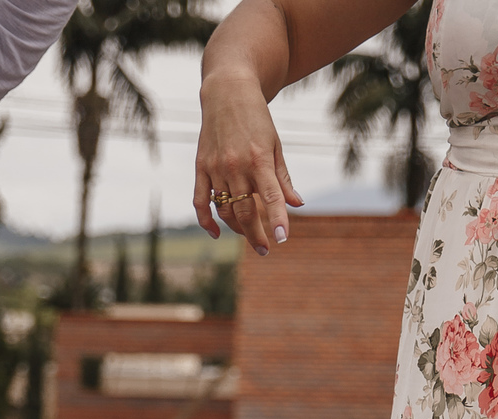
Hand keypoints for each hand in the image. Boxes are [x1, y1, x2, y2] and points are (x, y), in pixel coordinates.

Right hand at [193, 70, 301, 255]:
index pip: (270, 197)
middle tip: (266, 249)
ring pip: (226, 210)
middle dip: (256, 235)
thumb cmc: (256, 120)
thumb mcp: (275, 145)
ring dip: (238, 228)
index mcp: (259, 159)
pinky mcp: (201, 167)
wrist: (227, 91)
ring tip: (249, 235)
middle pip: (245, 211)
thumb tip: (296, 205)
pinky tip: (217, 233)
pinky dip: (207, 221)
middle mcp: (236, 166)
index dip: (277, 219)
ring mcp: (216, 168)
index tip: (283, 239)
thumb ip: (283, 179)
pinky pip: (201, 202)